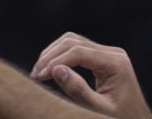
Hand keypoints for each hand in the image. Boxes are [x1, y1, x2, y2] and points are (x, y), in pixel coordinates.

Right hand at [31, 32, 151, 117]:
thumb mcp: (100, 110)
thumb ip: (79, 91)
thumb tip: (56, 69)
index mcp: (116, 63)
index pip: (79, 52)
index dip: (56, 61)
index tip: (39, 76)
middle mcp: (112, 53)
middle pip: (73, 42)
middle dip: (51, 56)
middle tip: (36, 74)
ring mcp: (107, 53)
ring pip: (72, 41)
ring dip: (53, 54)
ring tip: (39, 72)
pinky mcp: (101, 58)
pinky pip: (76, 49)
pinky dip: (60, 56)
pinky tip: (50, 70)